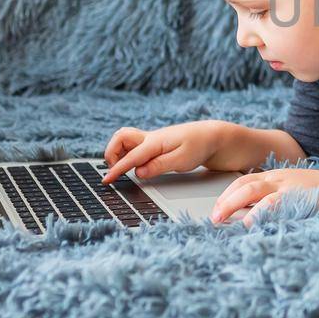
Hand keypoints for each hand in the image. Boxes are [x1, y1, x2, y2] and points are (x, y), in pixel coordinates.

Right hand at [101, 121, 225, 183]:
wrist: (212, 136)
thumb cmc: (200, 146)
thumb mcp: (182, 160)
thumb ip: (159, 165)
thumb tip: (138, 172)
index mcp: (155, 142)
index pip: (131, 157)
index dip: (117, 170)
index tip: (106, 180)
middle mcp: (150, 138)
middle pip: (120, 138)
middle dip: (111, 154)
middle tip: (117, 171)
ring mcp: (151, 139)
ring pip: (125, 140)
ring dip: (118, 152)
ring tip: (124, 168)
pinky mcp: (154, 143)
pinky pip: (133, 145)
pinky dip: (128, 154)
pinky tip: (136, 165)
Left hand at [210, 167, 318, 225]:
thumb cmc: (318, 195)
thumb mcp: (292, 190)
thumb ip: (273, 199)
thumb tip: (250, 215)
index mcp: (275, 176)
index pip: (243, 180)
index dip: (227, 193)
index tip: (217, 207)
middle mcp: (277, 179)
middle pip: (243, 185)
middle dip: (225, 200)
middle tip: (213, 217)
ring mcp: (286, 187)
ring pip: (252, 191)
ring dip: (233, 205)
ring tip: (222, 220)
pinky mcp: (295, 198)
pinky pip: (271, 204)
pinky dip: (257, 213)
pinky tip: (248, 223)